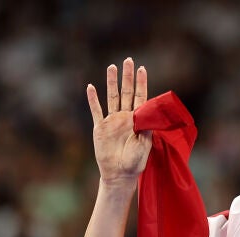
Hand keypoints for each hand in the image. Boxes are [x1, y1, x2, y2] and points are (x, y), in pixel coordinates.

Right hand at [87, 57, 151, 186]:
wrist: (120, 173)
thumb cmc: (136, 161)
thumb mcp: (145, 144)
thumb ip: (146, 127)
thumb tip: (148, 110)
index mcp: (139, 120)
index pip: (141, 97)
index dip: (142, 83)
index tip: (143, 68)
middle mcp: (125, 117)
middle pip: (126, 92)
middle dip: (128, 77)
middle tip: (128, 60)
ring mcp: (112, 121)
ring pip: (112, 97)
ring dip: (111, 82)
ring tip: (112, 67)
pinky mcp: (100, 128)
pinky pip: (96, 111)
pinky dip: (93, 100)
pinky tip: (91, 87)